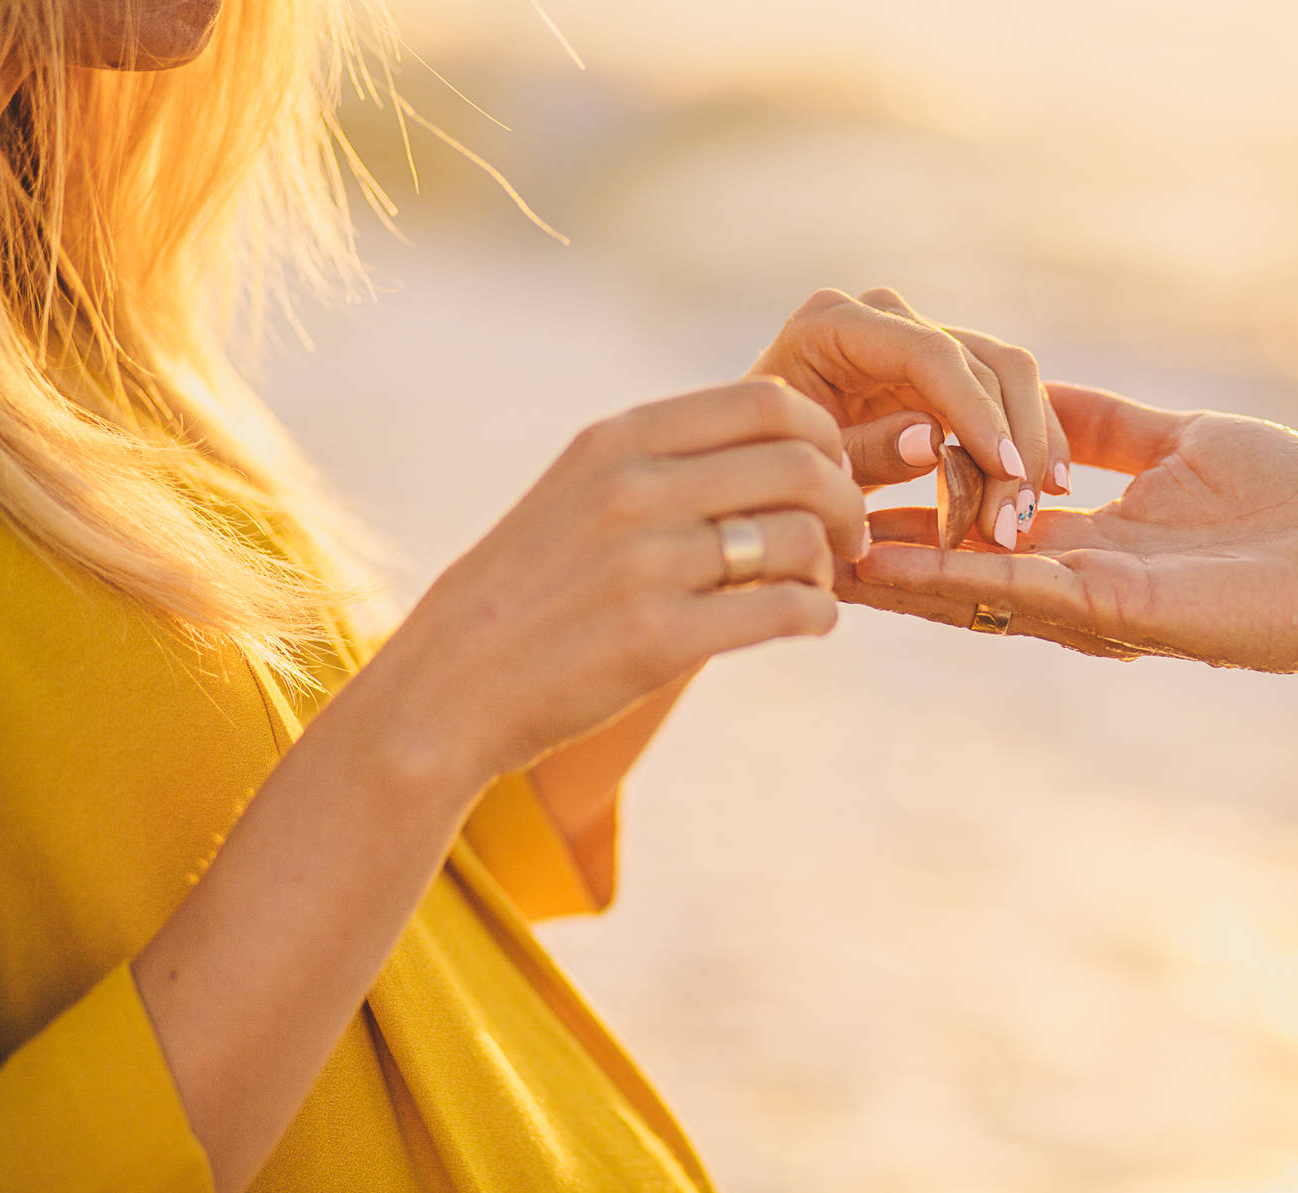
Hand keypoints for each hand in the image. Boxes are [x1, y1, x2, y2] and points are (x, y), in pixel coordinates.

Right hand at [373, 378, 866, 788]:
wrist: (449, 687)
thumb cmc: (535, 588)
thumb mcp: (585, 490)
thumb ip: (671, 458)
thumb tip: (790, 434)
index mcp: (620, 440)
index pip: (769, 400)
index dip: (826, 434)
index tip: (831, 472)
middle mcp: (634, 489)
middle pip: (802, 464)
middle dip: (847, 501)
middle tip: (848, 536)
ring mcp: (645, 564)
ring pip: (800, 538)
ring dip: (831, 565)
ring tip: (815, 586)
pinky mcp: (658, 640)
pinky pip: (786, 611)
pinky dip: (819, 615)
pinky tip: (808, 622)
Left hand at [750, 287, 1070, 548]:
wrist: (763, 461)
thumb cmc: (773, 466)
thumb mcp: (810, 469)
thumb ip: (864, 452)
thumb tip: (934, 440)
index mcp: (834, 323)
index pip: (927, 354)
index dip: (973, 411)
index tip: (1005, 469)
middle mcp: (883, 316)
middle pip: (980, 360)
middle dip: (1011, 437)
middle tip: (1019, 512)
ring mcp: (918, 335)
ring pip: (1007, 372)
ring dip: (1032, 439)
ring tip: (1037, 502)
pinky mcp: (945, 366)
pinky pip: (1005, 392)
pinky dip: (1029, 437)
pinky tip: (1045, 485)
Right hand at [841, 383, 1297, 678]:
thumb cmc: (1288, 508)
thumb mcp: (1177, 443)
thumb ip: (1105, 428)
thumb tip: (1048, 401)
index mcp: (1083, 539)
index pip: (977, 519)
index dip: (913, 504)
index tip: (848, 481)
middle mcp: (1068, 576)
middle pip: (951, 562)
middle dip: (877, 549)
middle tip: (796, 528)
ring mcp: (1080, 598)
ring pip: (959, 582)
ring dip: (884, 570)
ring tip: (805, 547)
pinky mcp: (1105, 604)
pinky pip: (1006, 585)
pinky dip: (936, 577)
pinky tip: (872, 564)